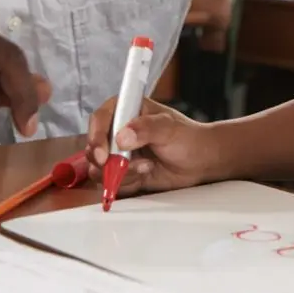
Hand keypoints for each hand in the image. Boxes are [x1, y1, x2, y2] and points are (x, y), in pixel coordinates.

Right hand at [85, 97, 220, 195]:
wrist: (200, 161)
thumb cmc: (187, 137)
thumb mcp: (168, 128)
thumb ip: (146, 129)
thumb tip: (122, 137)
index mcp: (126, 110)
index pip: (100, 119)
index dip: (97, 136)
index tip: (103, 154)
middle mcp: (118, 131)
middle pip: (93, 147)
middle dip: (107, 161)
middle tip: (126, 165)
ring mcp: (119, 153)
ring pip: (100, 168)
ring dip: (121, 173)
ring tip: (147, 167)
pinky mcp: (123, 172)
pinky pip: (112, 182)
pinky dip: (127, 182)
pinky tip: (146, 174)